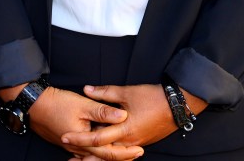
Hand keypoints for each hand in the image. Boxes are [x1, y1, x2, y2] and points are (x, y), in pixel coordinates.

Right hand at [27, 86, 144, 159]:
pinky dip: (97, 150)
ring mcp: (71, 147)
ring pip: (94, 155)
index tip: (140, 150)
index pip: (109, 152)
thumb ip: (103, 111)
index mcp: (84, 141)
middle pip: (102, 157)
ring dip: (109, 154)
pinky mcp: (68, 142)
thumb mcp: (82, 104)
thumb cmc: (57, 103)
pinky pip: (86, 151)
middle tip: (136, 153)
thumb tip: (124, 115)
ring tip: (124, 151)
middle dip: (120, 156)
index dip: (125, 152)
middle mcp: (78, 149)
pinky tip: (101, 147)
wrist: (33, 105)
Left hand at [61, 83, 202, 149]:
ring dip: (97, 159)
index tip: (65, 137)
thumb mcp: (127, 92)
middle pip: (103, 155)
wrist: (178, 105)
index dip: (79, 139)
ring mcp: (136, 144)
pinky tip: (102, 153)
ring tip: (82, 160)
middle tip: (69, 159)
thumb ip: (105, 93)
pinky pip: (122, 153)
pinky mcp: (140, 143)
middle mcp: (129, 142)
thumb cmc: (153, 97)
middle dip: (85, 157)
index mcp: (124, 129)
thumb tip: (86, 89)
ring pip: (113, 157)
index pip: (96, 139)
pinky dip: (110, 154)